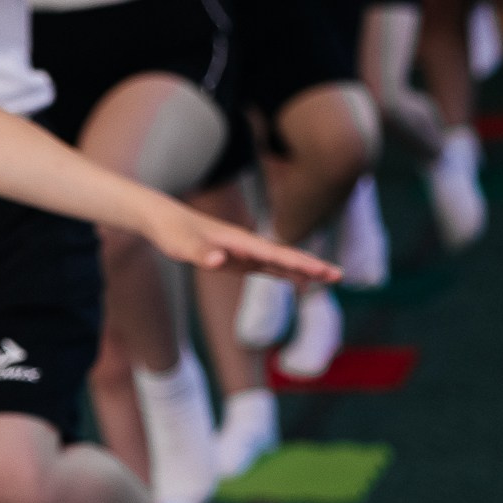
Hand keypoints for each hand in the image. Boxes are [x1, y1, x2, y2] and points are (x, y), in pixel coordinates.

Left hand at [144, 199, 341, 281]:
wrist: (163, 220)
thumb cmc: (173, 231)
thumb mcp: (182, 244)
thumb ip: (201, 253)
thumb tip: (219, 262)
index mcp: (239, 241)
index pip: (276, 254)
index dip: (300, 263)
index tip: (322, 270)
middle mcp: (247, 245)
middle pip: (285, 256)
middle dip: (311, 266)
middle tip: (339, 275)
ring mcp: (244, 252)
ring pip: (279, 263)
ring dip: (302, 271)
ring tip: (329, 279)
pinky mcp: (237, 259)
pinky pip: (266, 268)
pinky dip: (284, 274)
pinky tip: (298, 282)